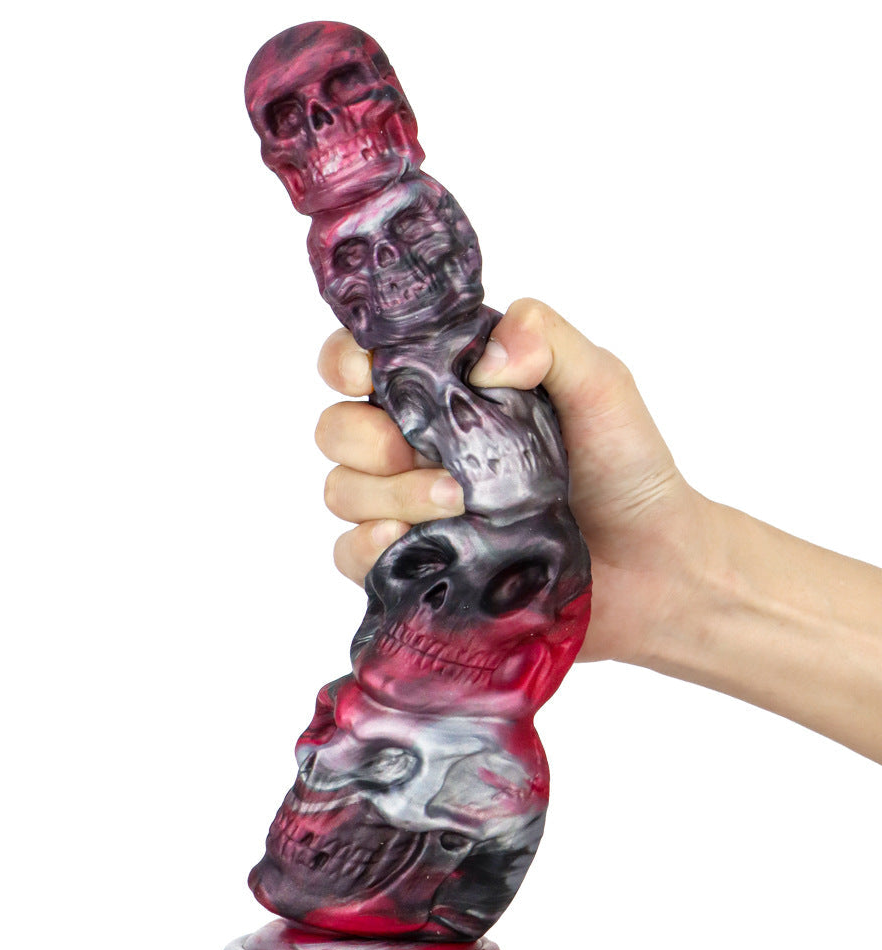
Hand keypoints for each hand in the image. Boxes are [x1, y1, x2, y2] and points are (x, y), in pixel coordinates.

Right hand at [315, 298, 714, 665]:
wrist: (653, 567)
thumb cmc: (627, 468)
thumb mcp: (600, 385)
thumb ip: (548, 341)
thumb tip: (484, 358)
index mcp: (448, 390)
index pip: (362, 359)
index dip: (345, 360)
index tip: (368, 374)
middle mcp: (420, 444)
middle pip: (336, 428)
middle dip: (364, 437)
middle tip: (420, 453)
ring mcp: (413, 507)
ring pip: (341, 489)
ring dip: (383, 494)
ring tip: (454, 504)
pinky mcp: (416, 565)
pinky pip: (351, 555)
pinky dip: (367, 547)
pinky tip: (411, 542)